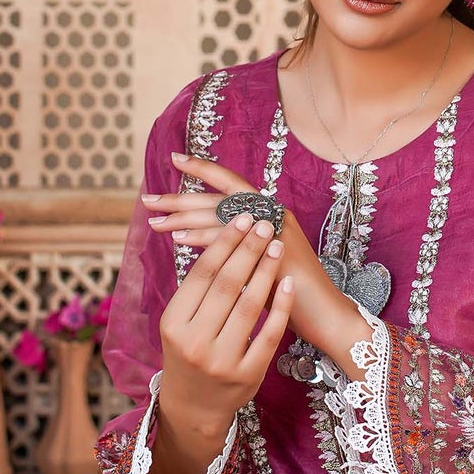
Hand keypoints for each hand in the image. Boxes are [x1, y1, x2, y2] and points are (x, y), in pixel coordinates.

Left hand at [145, 152, 345, 348]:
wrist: (324, 313)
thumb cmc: (292, 292)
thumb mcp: (259, 262)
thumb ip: (238, 247)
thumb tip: (205, 241)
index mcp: (269, 210)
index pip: (231, 181)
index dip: (203, 168)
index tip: (174, 159)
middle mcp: (272, 212)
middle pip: (218, 197)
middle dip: (180, 198)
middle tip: (149, 199)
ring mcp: (274, 228)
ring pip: (220, 215)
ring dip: (184, 217)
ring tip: (155, 221)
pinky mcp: (272, 250)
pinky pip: (230, 240)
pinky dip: (201, 238)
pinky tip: (178, 240)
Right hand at [156, 209, 294, 451]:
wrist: (194, 406)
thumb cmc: (188, 352)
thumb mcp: (179, 323)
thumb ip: (196, 290)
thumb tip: (220, 238)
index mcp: (173, 324)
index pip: (202, 274)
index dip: (223, 242)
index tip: (241, 219)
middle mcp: (195, 342)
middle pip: (227, 285)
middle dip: (247, 249)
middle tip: (262, 224)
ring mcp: (222, 360)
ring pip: (249, 306)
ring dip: (265, 270)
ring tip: (276, 245)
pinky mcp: (248, 375)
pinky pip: (269, 333)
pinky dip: (280, 306)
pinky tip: (288, 283)